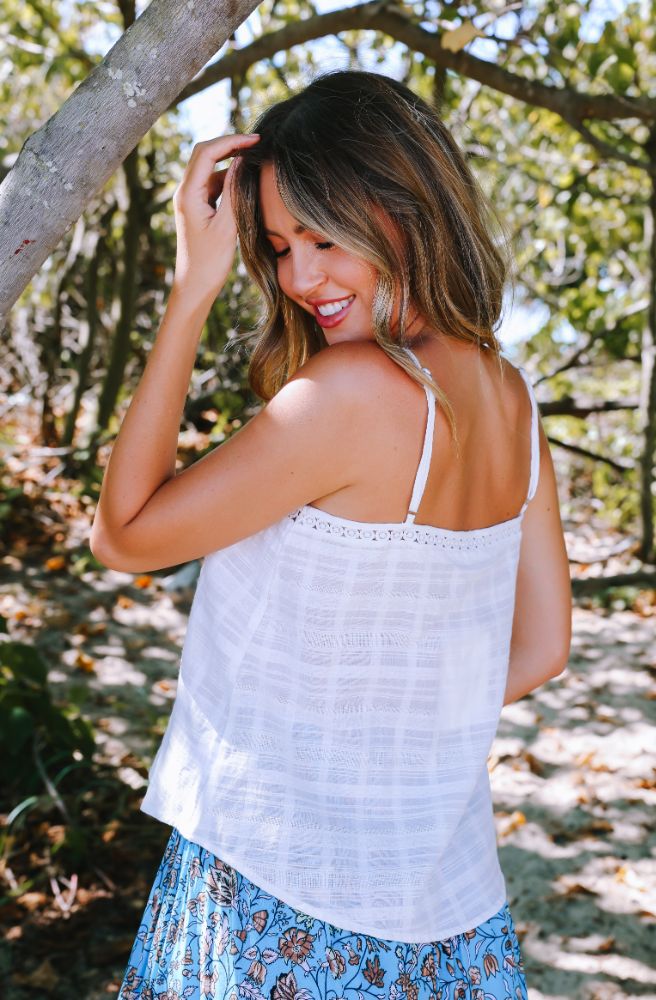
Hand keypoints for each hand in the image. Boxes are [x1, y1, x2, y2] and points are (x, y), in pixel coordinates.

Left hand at [171, 133, 259, 302]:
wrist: (194, 286)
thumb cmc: (209, 262)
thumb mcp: (227, 226)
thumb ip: (233, 191)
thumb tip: (241, 161)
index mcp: (188, 194)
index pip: (207, 152)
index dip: (231, 141)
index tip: (255, 141)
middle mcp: (184, 192)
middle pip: (204, 154)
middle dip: (230, 145)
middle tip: (256, 145)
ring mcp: (189, 199)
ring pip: (209, 168)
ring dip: (230, 162)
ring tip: (255, 162)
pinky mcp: (196, 207)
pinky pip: (212, 184)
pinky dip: (228, 178)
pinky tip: (245, 183)